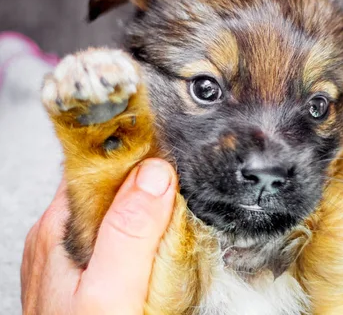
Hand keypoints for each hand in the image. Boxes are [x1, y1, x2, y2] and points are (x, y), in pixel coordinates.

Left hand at [20, 159, 176, 314]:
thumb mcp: (110, 289)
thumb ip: (131, 231)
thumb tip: (154, 172)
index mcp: (57, 231)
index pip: (95, 169)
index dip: (134, 158)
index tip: (169, 159)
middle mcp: (59, 240)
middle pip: (109, 188)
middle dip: (147, 186)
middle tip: (181, 198)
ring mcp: (72, 259)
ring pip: (117, 214)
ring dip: (149, 215)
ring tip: (175, 224)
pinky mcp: (89, 278)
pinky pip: (120, 241)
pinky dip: (145, 240)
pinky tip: (160, 252)